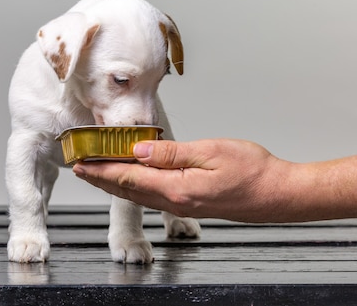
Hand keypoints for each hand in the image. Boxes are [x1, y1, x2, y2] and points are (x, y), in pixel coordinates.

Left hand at [73, 138, 291, 221]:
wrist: (277, 194)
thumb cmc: (252, 171)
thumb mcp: (210, 152)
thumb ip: (171, 153)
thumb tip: (138, 150)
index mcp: (177, 188)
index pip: (129, 178)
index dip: (102, 170)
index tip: (82, 162)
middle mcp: (175, 201)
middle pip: (128, 190)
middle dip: (101, 178)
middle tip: (79, 167)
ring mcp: (183, 205)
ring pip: (139, 195)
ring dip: (115, 183)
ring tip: (97, 173)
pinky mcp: (190, 204)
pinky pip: (153, 196)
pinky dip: (135, 187)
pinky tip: (131, 181)